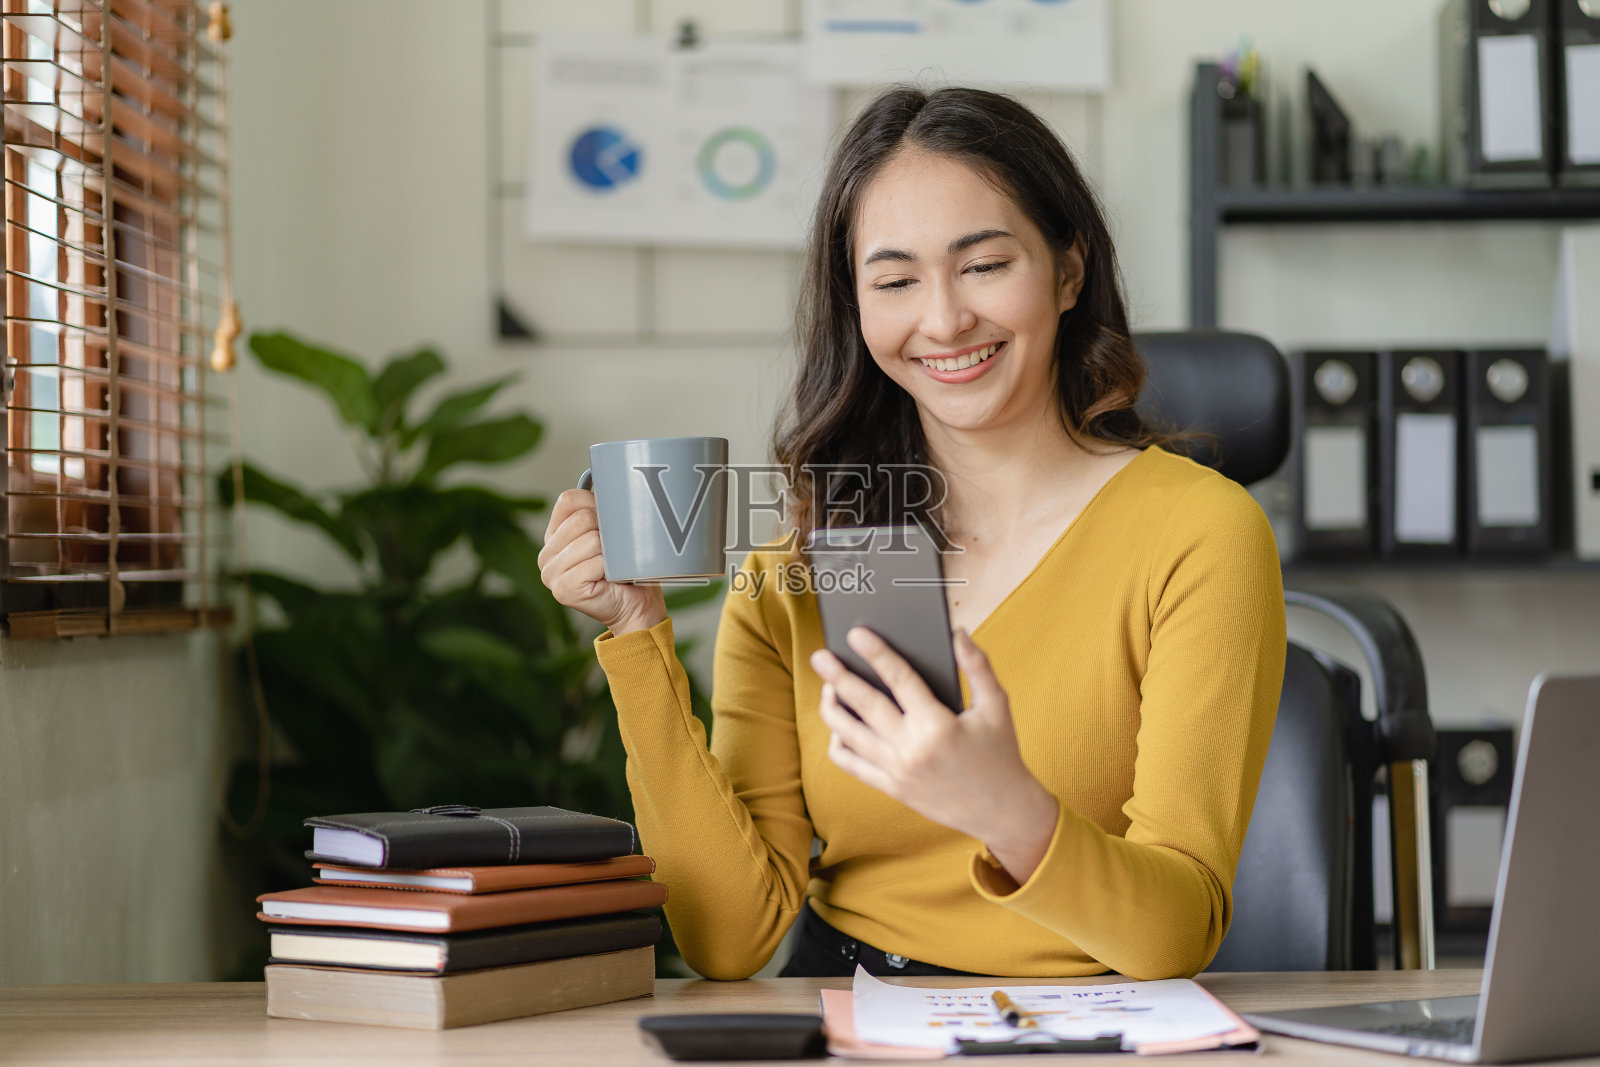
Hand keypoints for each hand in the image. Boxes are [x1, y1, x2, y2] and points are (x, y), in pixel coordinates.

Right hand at [538, 489, 666, 635]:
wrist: (637, 608)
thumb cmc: (627, 570)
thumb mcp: (611, 533)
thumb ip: (601, 510)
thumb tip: (610, 481)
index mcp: (553, 536)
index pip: (569, 499)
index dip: (596, 504)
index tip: (611, 522)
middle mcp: (545, 555)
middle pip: (582, 519)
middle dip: (609, 532)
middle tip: (616, 552)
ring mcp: (550, 574)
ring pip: (592, 540)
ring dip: (612, 553)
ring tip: (614, 566)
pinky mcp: (563, 590)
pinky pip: (596, 562)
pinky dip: (612, 568)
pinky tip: (611, 579)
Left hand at [810, 627, 1058, 885]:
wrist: (1003, 812)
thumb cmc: (1001, 754)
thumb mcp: (997, 706)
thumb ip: (977, 667)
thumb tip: (958, 634)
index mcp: (938, 724)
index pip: (899, 679)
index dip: (876, 653)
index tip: (856, 634)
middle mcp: (912, 748)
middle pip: (864, 705)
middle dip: (837, 677)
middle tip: (820, 656)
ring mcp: (898, 771)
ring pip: (849, 735)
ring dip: (832, 708)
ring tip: (827, 687)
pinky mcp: (892, 788)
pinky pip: (852, 765)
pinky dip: (838, 744)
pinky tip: (839, 727)